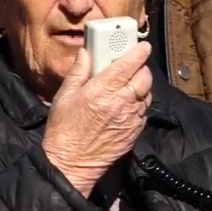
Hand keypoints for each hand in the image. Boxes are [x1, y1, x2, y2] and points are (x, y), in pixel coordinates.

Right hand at [42, 41, 152, 196]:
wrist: (70, 164)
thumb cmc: (63, 130)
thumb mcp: (64, 96)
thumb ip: (78, 72)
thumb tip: (86, 52)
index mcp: (100, 91)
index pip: (128, 65)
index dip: (139, 52)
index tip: (143, 46)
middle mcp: (119, 104)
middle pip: (144, 77)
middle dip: (142, 68)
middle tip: (132, 66)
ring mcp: (130, 119)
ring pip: (148, 94)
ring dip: (142, 86)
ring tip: (128, 85)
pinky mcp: (135, 132)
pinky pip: (144, 111)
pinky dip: (140, 103)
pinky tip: (127, 104)